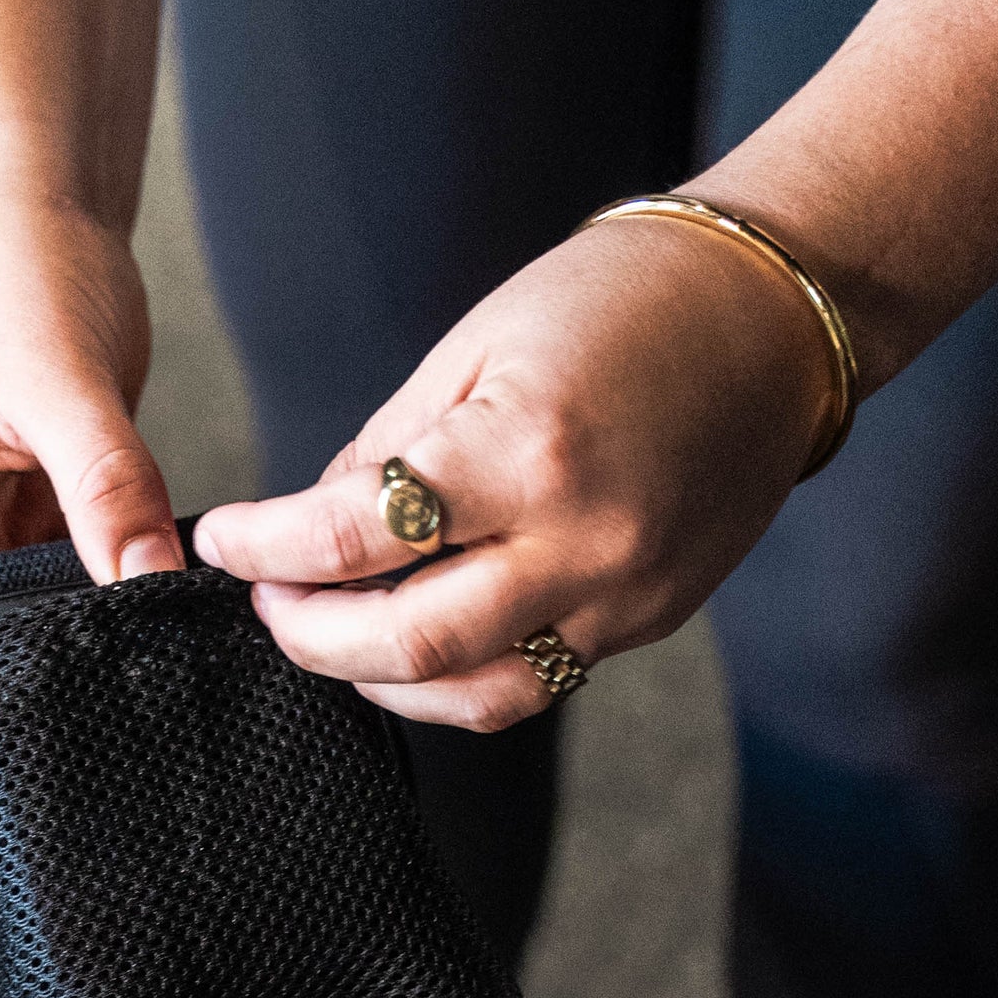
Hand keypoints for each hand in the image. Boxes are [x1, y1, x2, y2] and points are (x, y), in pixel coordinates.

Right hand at [0, 195, 182, 698]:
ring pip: (29, 617)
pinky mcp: (57, 502)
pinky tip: (166, 631)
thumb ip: (103, 486)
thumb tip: (149, 587)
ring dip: (76, 649)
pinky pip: (83, 575)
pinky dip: (116, 602)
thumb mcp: (60, 382)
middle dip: (11, 689)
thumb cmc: (15, 267)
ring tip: (137, 698)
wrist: (48, 199)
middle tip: (91, 740)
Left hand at [191, 212, 840, 728]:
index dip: (268, 548)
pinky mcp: (650, 620)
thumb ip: (388, 448)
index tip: (222, 542)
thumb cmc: (622, 302)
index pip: (356, 533)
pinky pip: (535, 681)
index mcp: (525, 451)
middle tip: (265, 605)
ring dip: (379, 681)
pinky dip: (458, 679)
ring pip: (473, 695)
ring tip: (331, 633)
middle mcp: (580, 542)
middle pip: (407, 646)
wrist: (775, 318)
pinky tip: (414, 644)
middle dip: (309, 637)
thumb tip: (312, 525)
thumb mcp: (478, 347)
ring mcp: (623, 596)